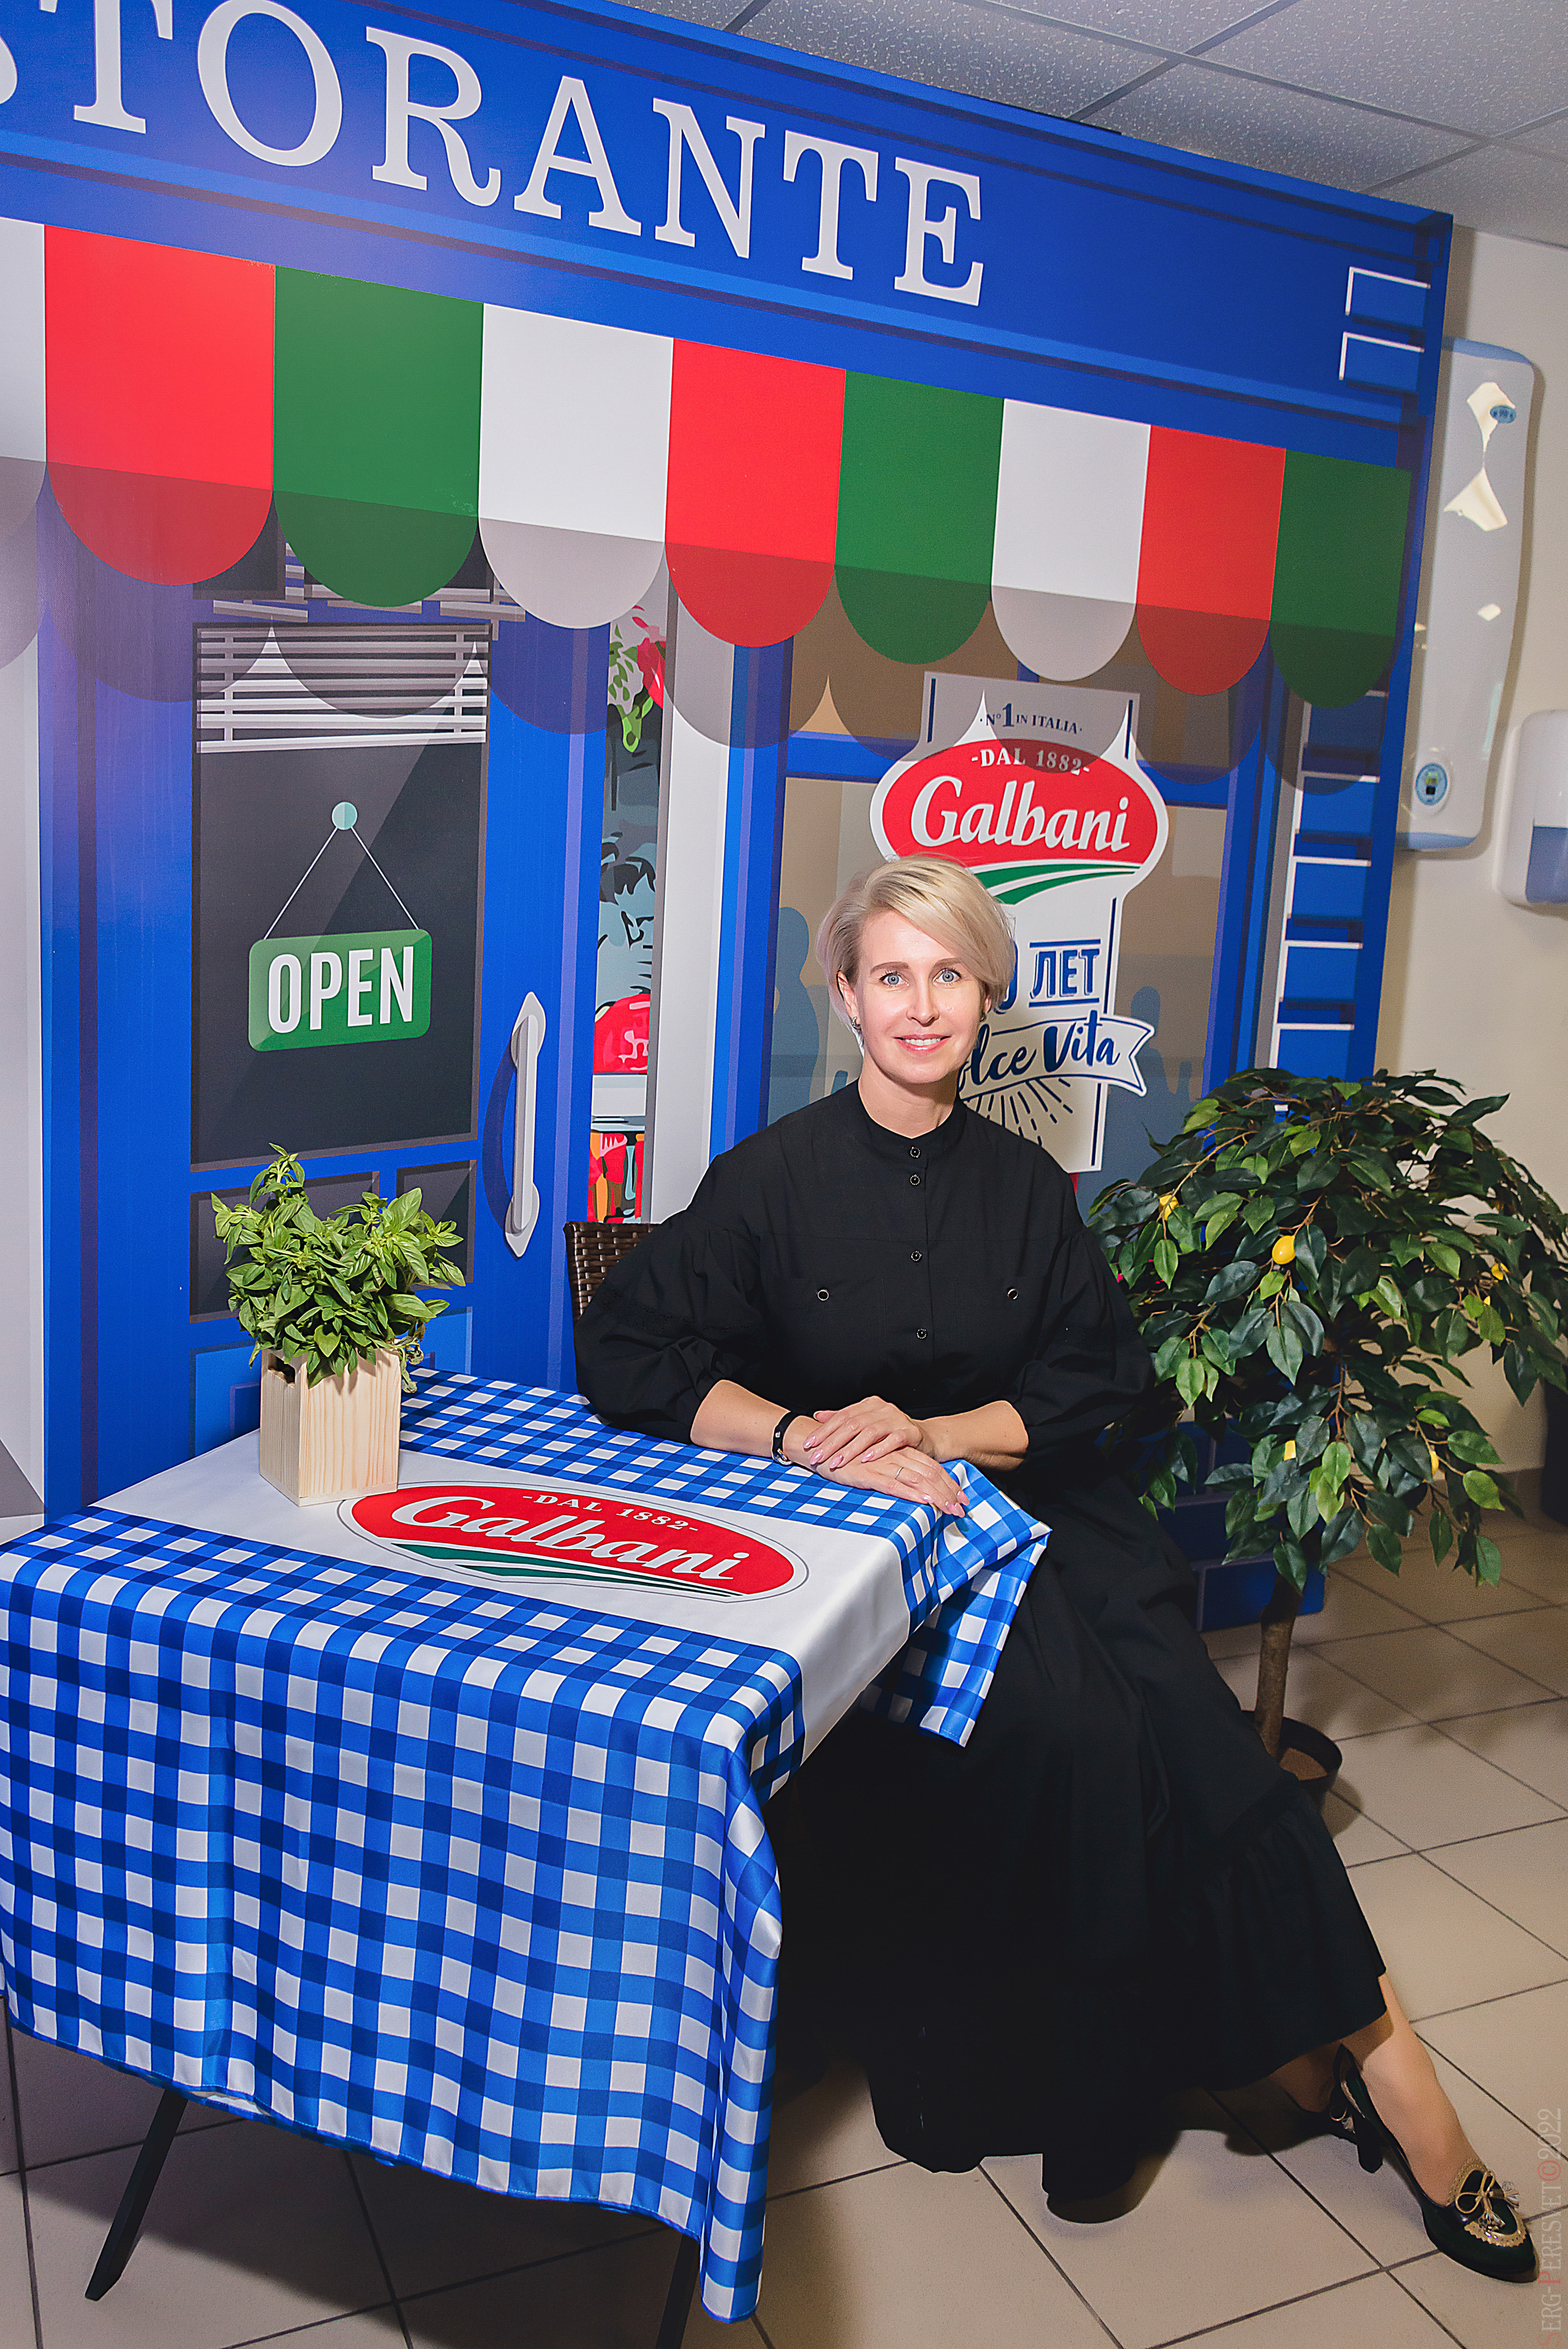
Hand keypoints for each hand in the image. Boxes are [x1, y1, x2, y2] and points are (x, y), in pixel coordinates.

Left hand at [803, 1395, 927, 1473]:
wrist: (924, 1438)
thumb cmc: (890, 1433)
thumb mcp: (865, 1424)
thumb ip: (843, 1419)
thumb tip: (817, 1415)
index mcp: (868, 1404)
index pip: (841, 1416)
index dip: (824, 1430)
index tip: (808, 1444)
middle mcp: (882, 1408)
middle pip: (852, 1424)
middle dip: (832, 1442)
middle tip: (817, 1456)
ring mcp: (896, 1419)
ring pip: (869, 1433)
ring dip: (851, 1449)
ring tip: (837, 1462)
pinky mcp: (910, 1432)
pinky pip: (892, 1441)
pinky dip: (878, 1450)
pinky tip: (865, 1460)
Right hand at [823, 1444, 966, 1515]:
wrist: (820, 1447)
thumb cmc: (849, 1457)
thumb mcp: (878, 1462)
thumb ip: (896, 1470)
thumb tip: (917, 1488)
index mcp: (900, 1451)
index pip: (932, 1467)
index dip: (949, 1482)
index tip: (962, 1497)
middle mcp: (895, 1455)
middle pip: (930, 1473)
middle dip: (949, 1492)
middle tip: (963, 1508)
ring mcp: (882, 1464)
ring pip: (917, 1479)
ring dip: (937, 1496)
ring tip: (950, 1509)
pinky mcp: (867, 1474)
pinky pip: (893, 1484)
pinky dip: (910, 1493)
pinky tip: (923, 1501)